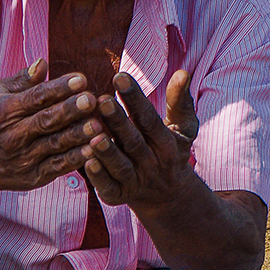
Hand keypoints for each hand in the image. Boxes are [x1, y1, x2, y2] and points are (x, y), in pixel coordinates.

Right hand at [0, 59, 101, 192]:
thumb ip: (22, 79)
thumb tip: (42, 63)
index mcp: (6, 110)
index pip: (36, 97)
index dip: (59, 88)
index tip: (81, 79)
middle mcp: (14, 134)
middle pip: (46, 120)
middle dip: (70, 110)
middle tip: (91, 100)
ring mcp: (24, 157)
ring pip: (54, 144)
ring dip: (77, 135)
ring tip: (98, 125)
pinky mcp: (33, 177)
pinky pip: (57, 167)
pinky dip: (75, 160)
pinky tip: (93, 150)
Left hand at [83, 70, 198, 208]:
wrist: (167, 197)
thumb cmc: (171, 151)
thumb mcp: (182, 128)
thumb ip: (179, 101)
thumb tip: (182, 72)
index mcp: (167, 144)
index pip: (150, 119)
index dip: (136, 99)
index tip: (120, 76)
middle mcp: (152, 163)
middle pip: (134, 141)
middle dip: (118, 121)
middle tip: (101, 100)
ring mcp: (136, 182)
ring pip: (120, 166)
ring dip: (107, 151)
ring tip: (92, 131)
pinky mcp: (119, 196)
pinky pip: (108, 188)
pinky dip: (98, 177)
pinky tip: (86, 162)